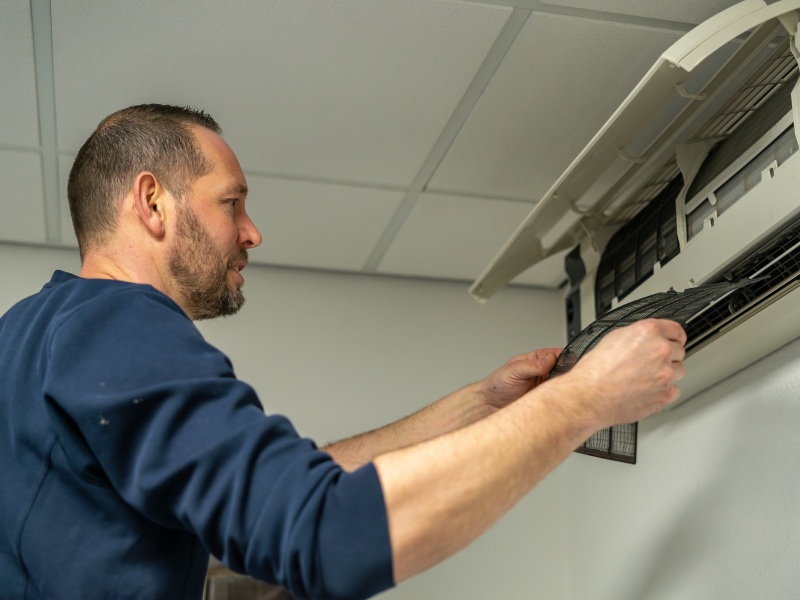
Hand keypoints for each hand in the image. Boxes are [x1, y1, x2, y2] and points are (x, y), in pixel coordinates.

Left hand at [478, 347, 561, 410]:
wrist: (489, 404)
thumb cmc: (498, 383)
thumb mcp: (514, 370)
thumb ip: (532, 365)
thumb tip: (549, 359)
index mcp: (539, 359)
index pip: (560, 355)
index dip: (568, 359)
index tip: (570, 366)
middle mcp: (545, 372)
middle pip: (566, 371)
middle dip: (569, 376)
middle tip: (563, 382)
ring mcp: (547, 387)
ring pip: (564, 387)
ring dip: (564, 390)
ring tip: (556, 392)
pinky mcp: (546, 402)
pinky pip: (558, 401)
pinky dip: (560, 402)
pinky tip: (555, 403)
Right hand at [564, 319, 686, 427]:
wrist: (589, 396)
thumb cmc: (595, 371)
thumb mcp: (613, 338)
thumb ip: (638, 335)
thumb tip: (648, 338)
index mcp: (648, 332)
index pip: (677, 330)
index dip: (672, 337)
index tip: (672, 341)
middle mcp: (661, 350)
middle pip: (678, 351)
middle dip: (666, 357)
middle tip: (647, 364)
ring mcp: (666, 374)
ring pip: (678, 371)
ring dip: (665, 374)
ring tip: (642, 378)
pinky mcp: (666, 394)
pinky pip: (674, 390)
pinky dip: (663, 391)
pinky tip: (645, 390)